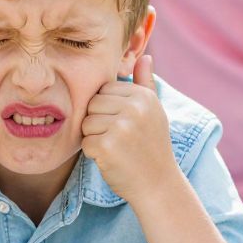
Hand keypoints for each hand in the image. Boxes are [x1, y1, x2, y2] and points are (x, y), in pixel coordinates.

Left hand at [80, 54, 174, 201]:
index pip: (104, 90)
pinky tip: (112, 160)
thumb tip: (145, 57)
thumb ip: (145, 83)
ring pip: (86, 123)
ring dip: (95, 139)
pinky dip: (93, 154)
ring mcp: (121, 127)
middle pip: (92, 105)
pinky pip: (85, 142)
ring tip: (117, 149)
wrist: (158, 185)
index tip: (125, 126)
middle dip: (98, 123)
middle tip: (119, 140)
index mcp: (143, 96)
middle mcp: (134, 108)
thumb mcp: (154, 112)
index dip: (108, 110)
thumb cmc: (152, 147)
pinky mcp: (107, 146)